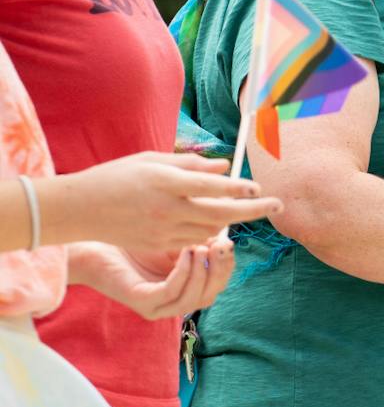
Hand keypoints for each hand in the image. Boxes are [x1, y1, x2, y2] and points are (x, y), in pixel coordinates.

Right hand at [51, 152, 281, 264]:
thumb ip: (189, 164)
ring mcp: (164, 231)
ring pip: (211, 230)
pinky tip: (214, 222)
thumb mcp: (151, 161)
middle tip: (278, 205)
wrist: (82, 209)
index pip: (212, 187)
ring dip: (231, 221)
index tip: (259, 186)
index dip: (239, 188)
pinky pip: (194, 240)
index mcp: (165, 181)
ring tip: (245, 208)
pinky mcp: (160, 246)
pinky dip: (209, 231)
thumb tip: (224, 167)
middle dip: (253, 210)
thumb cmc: (117, 176)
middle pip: (221, 213)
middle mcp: (167, 208)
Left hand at [71, 236, 234, 320]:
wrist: (88, 244)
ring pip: (193, 299)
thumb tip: (225, 224)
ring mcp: (157, 307)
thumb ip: (195, 236)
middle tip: (222, 245)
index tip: (228, 241)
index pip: (214, 284)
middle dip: (219, 271)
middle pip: (209, 295)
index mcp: (181, 288)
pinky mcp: (143, 303)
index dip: (225, 265)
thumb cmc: (125, 237)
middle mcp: (171, 302)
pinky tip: (187, 252)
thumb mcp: (169, 236)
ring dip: (203, 272)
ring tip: (204, 246)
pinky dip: (184, 274)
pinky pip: (171, 292)